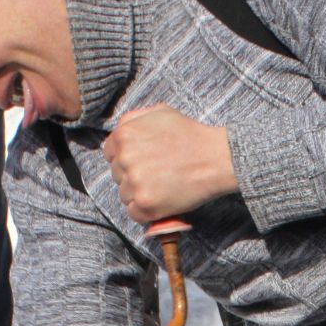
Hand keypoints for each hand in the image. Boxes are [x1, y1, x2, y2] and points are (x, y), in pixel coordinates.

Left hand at [102, 104, 236, 223]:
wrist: (215, 158)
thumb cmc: (190, 134)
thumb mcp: (159, 112)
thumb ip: (134, 119)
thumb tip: (119, 130)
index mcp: (124, 135)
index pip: (110, 153)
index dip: (126, 159)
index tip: (143, 163)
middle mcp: (125, 159)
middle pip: (117, 175)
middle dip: (133, 176)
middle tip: (158, 174)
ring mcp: (135, 183)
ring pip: (125, 195)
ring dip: (140, 194)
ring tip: (163, 187)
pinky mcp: (146, 204)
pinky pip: (134, 214)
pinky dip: (146, 212)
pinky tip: (161, 201)